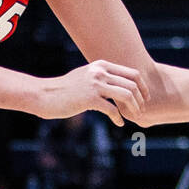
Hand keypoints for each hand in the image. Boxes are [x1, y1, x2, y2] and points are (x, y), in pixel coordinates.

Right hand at [31, 60, 148, 127]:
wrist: (44, 95)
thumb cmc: (65, 89)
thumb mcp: (85, 76)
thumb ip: (101, 76)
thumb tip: (117, 83)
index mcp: (101, 65)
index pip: (132, 73)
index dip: (142, 87)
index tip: (144, 98)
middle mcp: (100, 72)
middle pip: (132, 84)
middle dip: (140, 100)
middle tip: (141, 111)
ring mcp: (95, 85)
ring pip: (126, 95)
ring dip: (133, 108)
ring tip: (133, 117)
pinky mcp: (89, 98)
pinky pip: (112, 109)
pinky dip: (118, 118)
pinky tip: (118, 123)